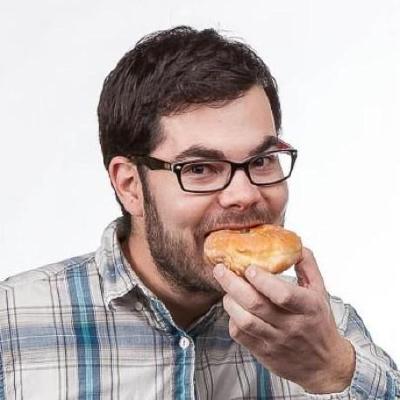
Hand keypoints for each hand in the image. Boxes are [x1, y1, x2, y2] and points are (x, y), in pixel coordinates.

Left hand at [213, 247, 354, 393]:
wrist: (324, 365)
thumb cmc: (319, 323)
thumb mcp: (321, 292)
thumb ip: (308, 267)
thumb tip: (295, 245)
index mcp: (308, 307)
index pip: (282, 294)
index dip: (262, 280)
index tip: (249, 267)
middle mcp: (291, 325)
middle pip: (256, 304)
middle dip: (233, 284)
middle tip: (220, 269)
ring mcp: (276, 341)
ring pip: (245, 320)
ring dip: (230, 302)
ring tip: (226, 289)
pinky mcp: (264, 352)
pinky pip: (241, 335)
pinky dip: (232, 319)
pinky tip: (234, 308)